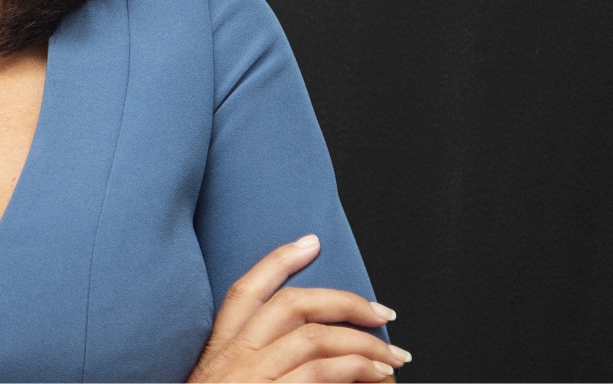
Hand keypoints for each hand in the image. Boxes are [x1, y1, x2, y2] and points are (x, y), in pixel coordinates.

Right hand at [187, 234, 410, 382]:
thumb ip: (254, 366)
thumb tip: (308, 353)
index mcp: (220, 350)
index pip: (245, 290)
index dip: (279, 261)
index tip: (311, 242)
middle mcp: (234, 357)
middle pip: (290, 305)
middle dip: (342, 301)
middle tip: (381, 313)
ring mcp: (252, 377)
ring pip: (314, 338)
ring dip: (361, 343)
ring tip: (392, 358)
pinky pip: (321, 375)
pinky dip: (355, 370)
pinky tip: (376, 377)